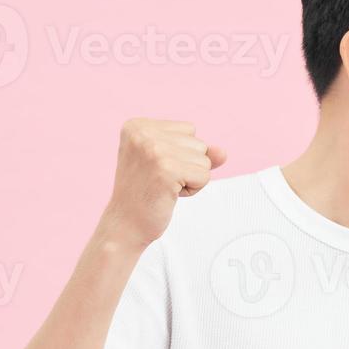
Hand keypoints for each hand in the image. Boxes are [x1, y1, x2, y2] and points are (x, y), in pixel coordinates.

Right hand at [99, 118, 227, 249]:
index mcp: (138, 125)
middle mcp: (142, 133)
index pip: (189, 130)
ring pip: (204, 160)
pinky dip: (193, 189)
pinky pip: (205, 175)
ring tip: (164, 187)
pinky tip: (170, 194)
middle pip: (198, 143)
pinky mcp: (167, 169)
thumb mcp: (170, 162)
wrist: (126, 223)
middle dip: (188, 166)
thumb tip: (222, 152)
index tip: (156, 168)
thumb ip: (196, 152)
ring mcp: (153, 150)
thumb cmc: (147, 192)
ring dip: (191, 178)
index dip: (181, 154)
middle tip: (160, 180)